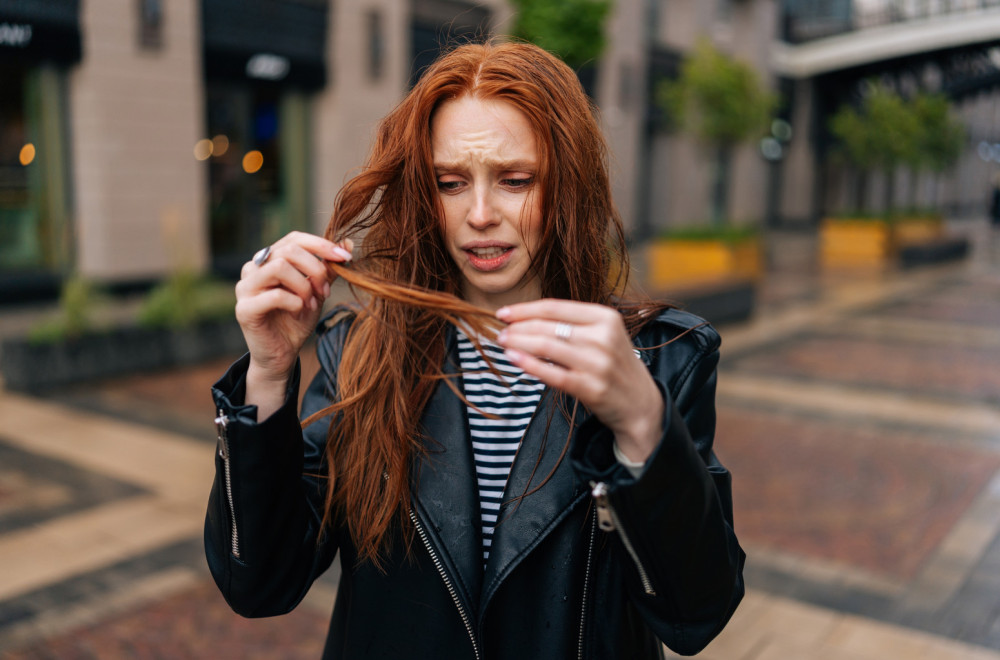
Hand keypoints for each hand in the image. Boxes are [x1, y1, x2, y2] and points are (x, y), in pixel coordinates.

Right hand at [235, 232, 352, 396]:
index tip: (344, 258)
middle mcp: (253, 268)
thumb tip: (347, 243)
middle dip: (315, 269)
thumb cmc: (297, 320)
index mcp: (269, 260)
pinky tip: (299, 311)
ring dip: (304, 285)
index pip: (294, 239)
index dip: (321, 244)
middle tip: (325, 291)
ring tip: (312, 303)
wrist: (282, 354)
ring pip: (279, 267)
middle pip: (288, 250)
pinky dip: (294, 302)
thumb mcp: (317, 291)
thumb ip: (328, 269)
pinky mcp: (244, 309)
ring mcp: (245, 287)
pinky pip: (274, 295)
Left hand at [496, 299, 662, 462]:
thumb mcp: (604, 335)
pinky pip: (553, 374)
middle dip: (518, 328)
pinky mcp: (591, 388)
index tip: (504, 313)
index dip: (525, 309)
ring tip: (503, 343)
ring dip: (519, 344)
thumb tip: (527, 318)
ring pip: (547, 347)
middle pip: (548, 327)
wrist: (641, 404)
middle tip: (499, 331)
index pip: (555, 307)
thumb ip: (574, 324)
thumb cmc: (615, 365)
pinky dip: (529, 365)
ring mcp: (598, 363)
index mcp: (606, 317)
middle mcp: (603, 337)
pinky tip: (514, 359)